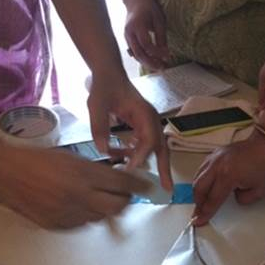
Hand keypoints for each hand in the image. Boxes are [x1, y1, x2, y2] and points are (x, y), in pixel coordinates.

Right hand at [0, 144, 151, 228]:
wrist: (5, 175)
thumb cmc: (37, 160)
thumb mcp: (71, 158)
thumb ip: (96, 170)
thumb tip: (118, 178)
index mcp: (84, 174)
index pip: (123, 183)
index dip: (138, 186)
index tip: (146, 187)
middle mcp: (79, 196)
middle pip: (118, 206)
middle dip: (125, 201)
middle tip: (124, 195)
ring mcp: (69, 214)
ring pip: (101, 217)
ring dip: (104, 208)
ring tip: (95, 197)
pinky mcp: (59, 226)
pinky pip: (82, 224)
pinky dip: (85, 216)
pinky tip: (76, 205)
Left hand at [87, 70, 171, 190]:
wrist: (109, 75)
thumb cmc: (104, 87)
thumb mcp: (97, 104)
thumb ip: (99, 126)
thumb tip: (102, 150)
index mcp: (144, 114)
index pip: (149, 140)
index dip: (141, 156)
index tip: (129, 168)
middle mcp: (151, 121)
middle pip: (162, 148)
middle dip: (165, 169)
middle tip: (168, 189)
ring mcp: (149, 124)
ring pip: (154, 150)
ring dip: (143, 162)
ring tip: (131, 173)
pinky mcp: (142, 127)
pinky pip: (143, 145)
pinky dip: (134, 154)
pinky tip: (120, 157)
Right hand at [123, 0, 168, 70]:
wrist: (135, 1)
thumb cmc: (149, 8)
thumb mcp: (159, 20)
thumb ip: (161, 37)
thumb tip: (165, 54)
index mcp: (137, 26)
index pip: (147, 45)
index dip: (157, 53)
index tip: (168, 56)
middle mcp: (129, 33)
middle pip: (139, 54)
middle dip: (151, 63)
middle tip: (163, 68)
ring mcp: (126, 37)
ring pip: (136, 55)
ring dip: (148, 63)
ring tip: (160, 67)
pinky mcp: (128, 40)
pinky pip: (135, 52)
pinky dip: (144, 59)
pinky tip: (153, 62)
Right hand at [192, 133, 264, 224]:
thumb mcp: (260, 191)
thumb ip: (243, 200)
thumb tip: (233, 198)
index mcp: (228, 176)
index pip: (213, 199)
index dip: (205, 212)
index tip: (199, 220)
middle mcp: (218, 165)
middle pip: (199, 187)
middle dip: (198, 202)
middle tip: (198, 212)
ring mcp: (215, 157)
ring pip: (198, 176)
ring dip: (198, 190)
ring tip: (201, 200)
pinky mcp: (216, 152)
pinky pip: (203, 168)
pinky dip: (201, 178)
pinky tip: (206, 185)